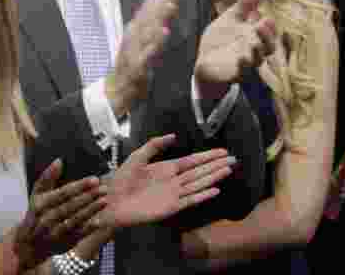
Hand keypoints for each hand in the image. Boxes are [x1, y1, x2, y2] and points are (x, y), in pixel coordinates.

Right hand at [13, 160, 107, 270]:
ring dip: (91, 210)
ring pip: (75, 220)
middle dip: (88, 196)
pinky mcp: (62, 243)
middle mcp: (46, 219)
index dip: (80, 186)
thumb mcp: (37, 194)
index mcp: (41, 204)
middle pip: (70, 206)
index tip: (94, 179)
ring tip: (104, 200)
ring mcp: (54, 232)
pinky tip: (100, 221)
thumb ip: (48, 176)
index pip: (63, 193)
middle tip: (104, 188)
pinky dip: (89, 228)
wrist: (30, 243)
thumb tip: (59, 160)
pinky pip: (78, 235)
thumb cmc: (36, 212)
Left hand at [90, 135, 233, 228]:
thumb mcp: (138, 157)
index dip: (207, 156)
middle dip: (215, 165)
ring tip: (228, 169)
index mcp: (165, 169)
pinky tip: (215, 190)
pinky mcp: (170, 207)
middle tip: (233, 159)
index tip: (221, 151)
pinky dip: (202, 195)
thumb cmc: (121, 179)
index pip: (191, 161)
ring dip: (213, 177)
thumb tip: (173, 136)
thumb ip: (155, 145)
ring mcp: (173, 194)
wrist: (111, 200)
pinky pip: (190, 200)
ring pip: (198, 184)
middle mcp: (173, 181)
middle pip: (199, 171)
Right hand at [108, 0, 181, 117]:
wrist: (114, 92)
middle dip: (161, 5)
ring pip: (146, 33)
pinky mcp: (136, 67)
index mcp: (133, 32)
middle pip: (147, 19)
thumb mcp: (134, 39)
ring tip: (170, 6)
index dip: (161, 0)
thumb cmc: (127, 65)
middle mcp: (132, 39)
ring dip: (157, 19)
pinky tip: (164, 33)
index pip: (148, 13)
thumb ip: (142, 18)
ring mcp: (133, 52)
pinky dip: (154, 43)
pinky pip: (146, 54)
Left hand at [195, 0, 275, 98]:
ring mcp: (246, 62)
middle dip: (267, 35)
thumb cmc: (222, 40)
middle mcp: (254, 49)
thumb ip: (243, 6)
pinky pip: (243, 71)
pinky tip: (242, 57)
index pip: (268, 31)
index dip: (270, 25)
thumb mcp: (231, 19)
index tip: (267, 16)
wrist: (206, 62)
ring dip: (258, 49)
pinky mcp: (235, 73)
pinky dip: (244, 64)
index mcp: (254, 36)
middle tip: (264, 23)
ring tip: (255, 40)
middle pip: (268, 45)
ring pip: (258, 58)